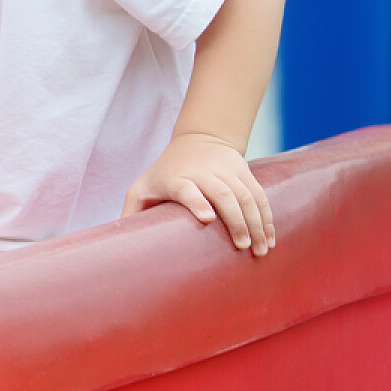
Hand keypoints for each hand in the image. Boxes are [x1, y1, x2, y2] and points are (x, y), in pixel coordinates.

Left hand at [124, 132, 274, 254]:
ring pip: (247, 196)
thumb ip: (132, 210)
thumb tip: (120, 241)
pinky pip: (260, 195)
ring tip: (260, 250)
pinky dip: (267, 217)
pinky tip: (270, 239)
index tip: (207, 219)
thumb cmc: (165, 172)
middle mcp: (204, 172)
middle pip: (224, 194)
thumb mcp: (143, 186)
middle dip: (236, 221)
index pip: (187, 188)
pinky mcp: (245, 173)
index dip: (197, 201)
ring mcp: (227, 171)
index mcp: (176, 178)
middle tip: (241, 247)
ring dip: (257, 224)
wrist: (199, 139)